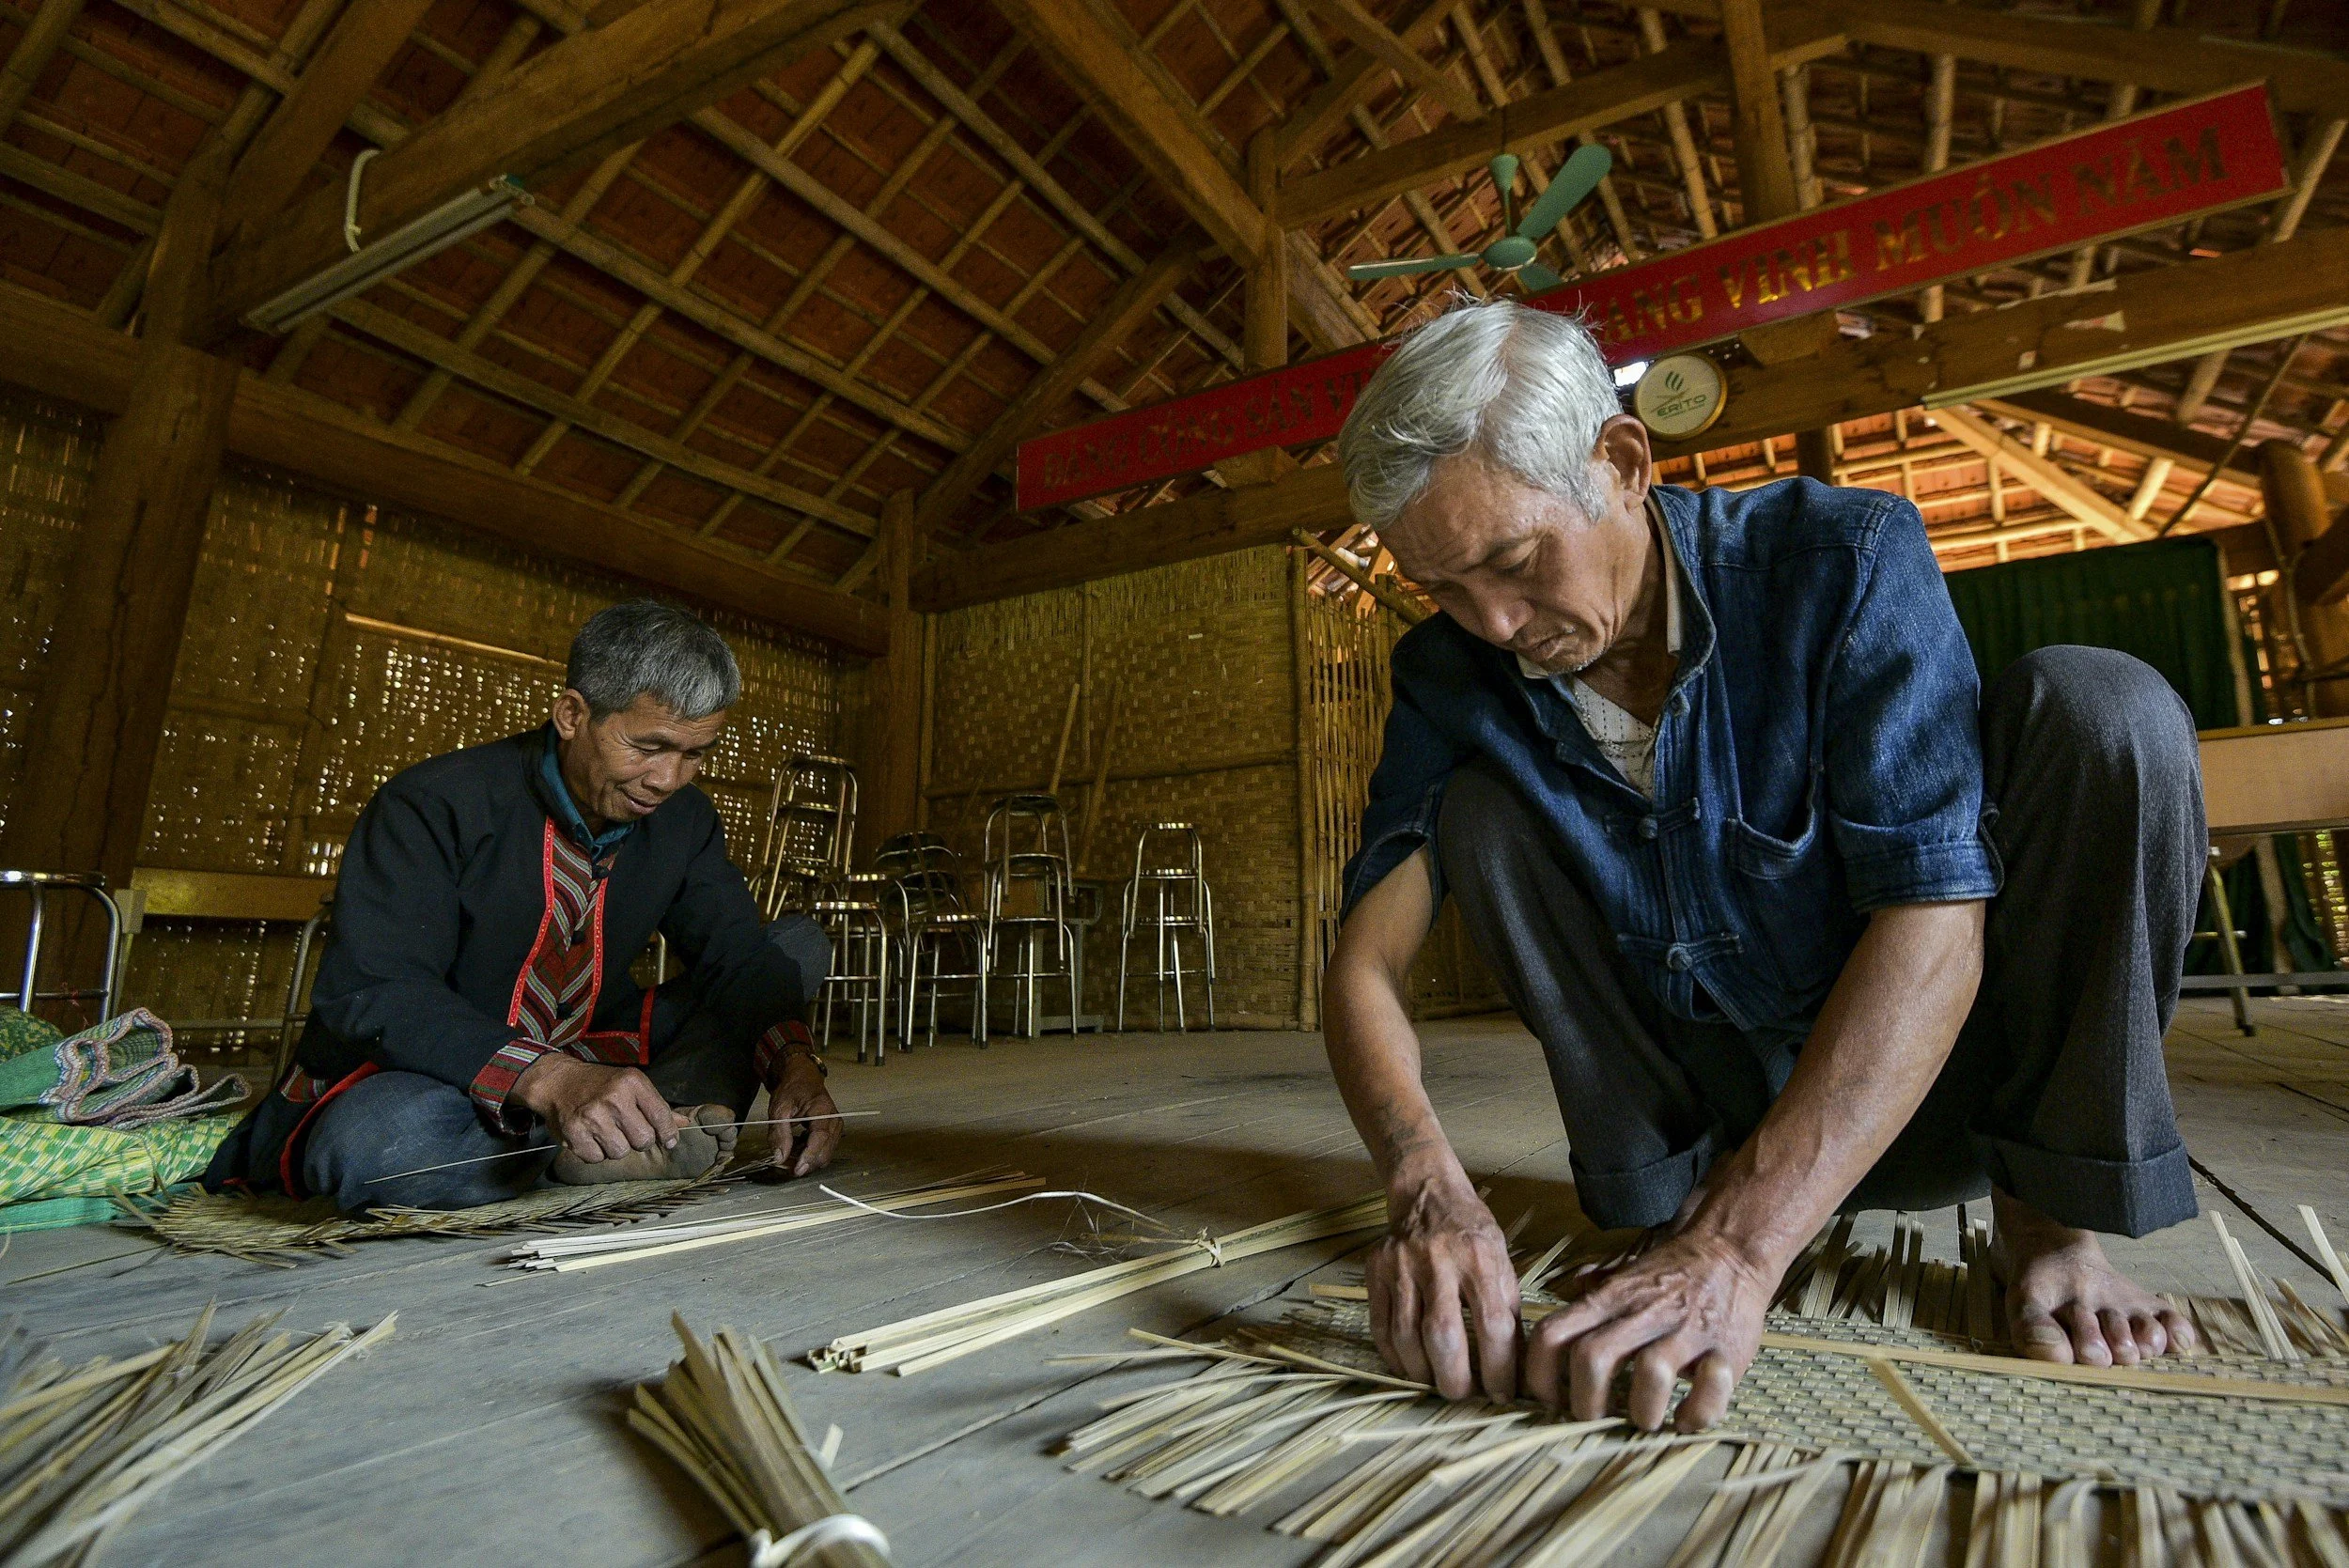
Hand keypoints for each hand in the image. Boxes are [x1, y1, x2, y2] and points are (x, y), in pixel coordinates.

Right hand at [512, 1054, 683, 1161]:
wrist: (559, 1081)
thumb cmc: (601, 1085)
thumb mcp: (631, 1085)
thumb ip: (656, 1106)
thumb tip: (683, 1123)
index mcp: (632, 1082)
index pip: (661, 1116)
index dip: (668, 1133)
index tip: (669, 1141)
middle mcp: (614, 1098)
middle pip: (643, 1140)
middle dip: (638, 1141)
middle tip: (627, 1131)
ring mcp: (592, 1115)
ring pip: (620, 1152)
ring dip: (615, 1148)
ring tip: (606, 1132)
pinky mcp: (574, 1131)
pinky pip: (596, 1158)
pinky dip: (595, 1153)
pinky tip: (590, 1137)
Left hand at [766, 1056, 840, 1177]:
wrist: (802, 1080)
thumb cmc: (792, 1090)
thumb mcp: (779, 1108)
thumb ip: (779, 1133)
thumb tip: (780, 1157)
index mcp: (822, 1109)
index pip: (820, 1138)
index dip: (809, 1156)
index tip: (796, 1170)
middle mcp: (834, 1120)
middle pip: (825, 1152)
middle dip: (805, 1163)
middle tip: (784, 1165)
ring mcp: (836, 1127)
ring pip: (824, 1155)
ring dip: (806, 1160)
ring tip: (788, 1154)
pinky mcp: (833, 1133)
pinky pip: (823, 1151)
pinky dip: (809, 1155)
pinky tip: (796, 1148)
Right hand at [1367, 1173, 1521, 1401]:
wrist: (1427, 1191)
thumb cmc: (1472, 1232)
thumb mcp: (1502, 1261)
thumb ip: (1507, 1309)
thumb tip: (1518, 1368)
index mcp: (1480, 1258)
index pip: (1493, 1326)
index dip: (1498, 1369)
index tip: (1501, 1394)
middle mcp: (1438, 1260)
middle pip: (1442, 1335)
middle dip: (1454, 1378)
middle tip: (1462, 1395)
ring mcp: (1401, 1264)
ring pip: (1406, 1336)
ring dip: (1422, 1372)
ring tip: (1436, 1382)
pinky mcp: (1375, 1270)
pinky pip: (1380, 1326)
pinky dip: (1394, 1357)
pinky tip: (1409, 1367)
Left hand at [1525, 1227, 1774, 1430]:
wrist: (1731, 1250)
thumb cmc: (1672, 1272)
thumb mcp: (1625, 1275)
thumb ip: (1593, 1292)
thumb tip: (1566, 1299)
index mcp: (1610, 1299)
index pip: (1552, 1335)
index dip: (1539, 1376)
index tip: (1548, 1402)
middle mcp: (1642, 1313)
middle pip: (1592, 1359)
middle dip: (1585, 1404)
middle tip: (1594, 1419)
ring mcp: (1685, 1331)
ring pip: (1651, 1373)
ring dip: (1643, 1411)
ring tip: (1645, 1420)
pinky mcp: (1725, 1350)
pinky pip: (1710, 1392)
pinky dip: (1695, 1415)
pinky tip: (1686, 1418)